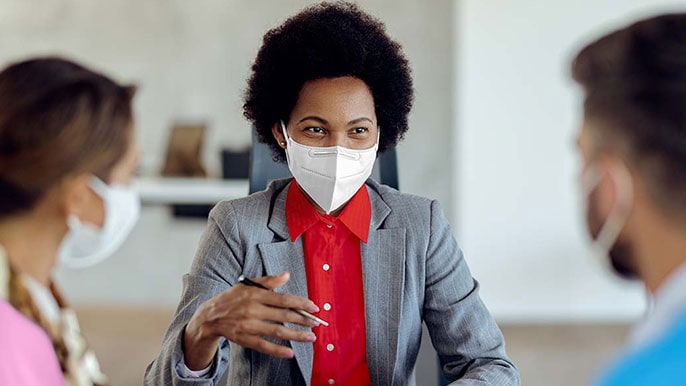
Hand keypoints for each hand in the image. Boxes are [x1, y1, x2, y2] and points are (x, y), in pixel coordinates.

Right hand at [183, 272, 319, 369]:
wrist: (211, 316)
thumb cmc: (233, 298)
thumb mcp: (248, 285)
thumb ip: (269, 281)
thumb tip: (287, 275)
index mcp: (255, 295)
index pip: (282, 299)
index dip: (300, 303)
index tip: (314, 307)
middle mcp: (253, 310)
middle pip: (283, 316)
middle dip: (302, 320)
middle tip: (316, 323)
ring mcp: (249, 326)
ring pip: (277, 332)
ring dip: (296, 335)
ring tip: (310, 337)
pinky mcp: (245, 339)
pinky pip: (264, 346)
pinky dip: (278, 350)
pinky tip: (290, 352)